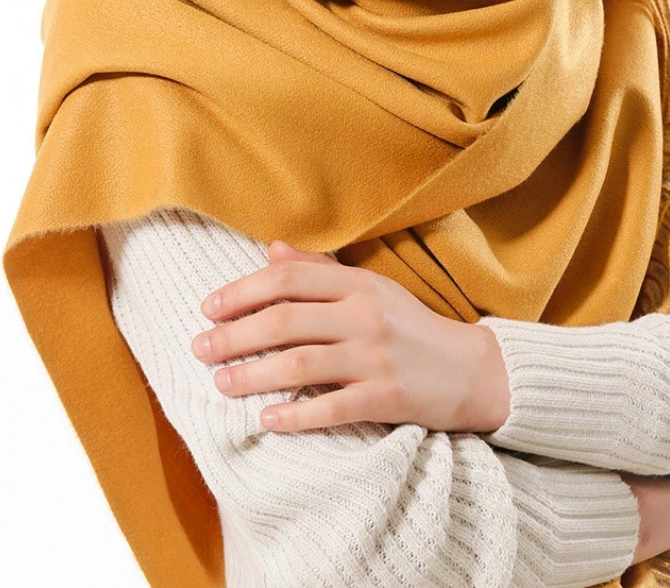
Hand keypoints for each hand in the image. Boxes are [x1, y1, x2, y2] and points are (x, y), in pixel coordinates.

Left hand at [192, 242, 510, 433]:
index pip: (289, 279)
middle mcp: (366, 315)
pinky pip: (331, 407)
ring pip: (300, 363)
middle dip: (234, 335)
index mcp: (359, 285)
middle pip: (285, 320)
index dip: (242, 291)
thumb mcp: (372, 289)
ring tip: (220, 384)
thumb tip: (270, 249)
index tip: (208, 308)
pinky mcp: (387, 397)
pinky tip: (267, 420)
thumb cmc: (412, 326)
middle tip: (199, 349)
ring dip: (252, 375)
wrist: (470, 369)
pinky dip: (295, 415)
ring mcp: (377, 357)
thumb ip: (321, 270)